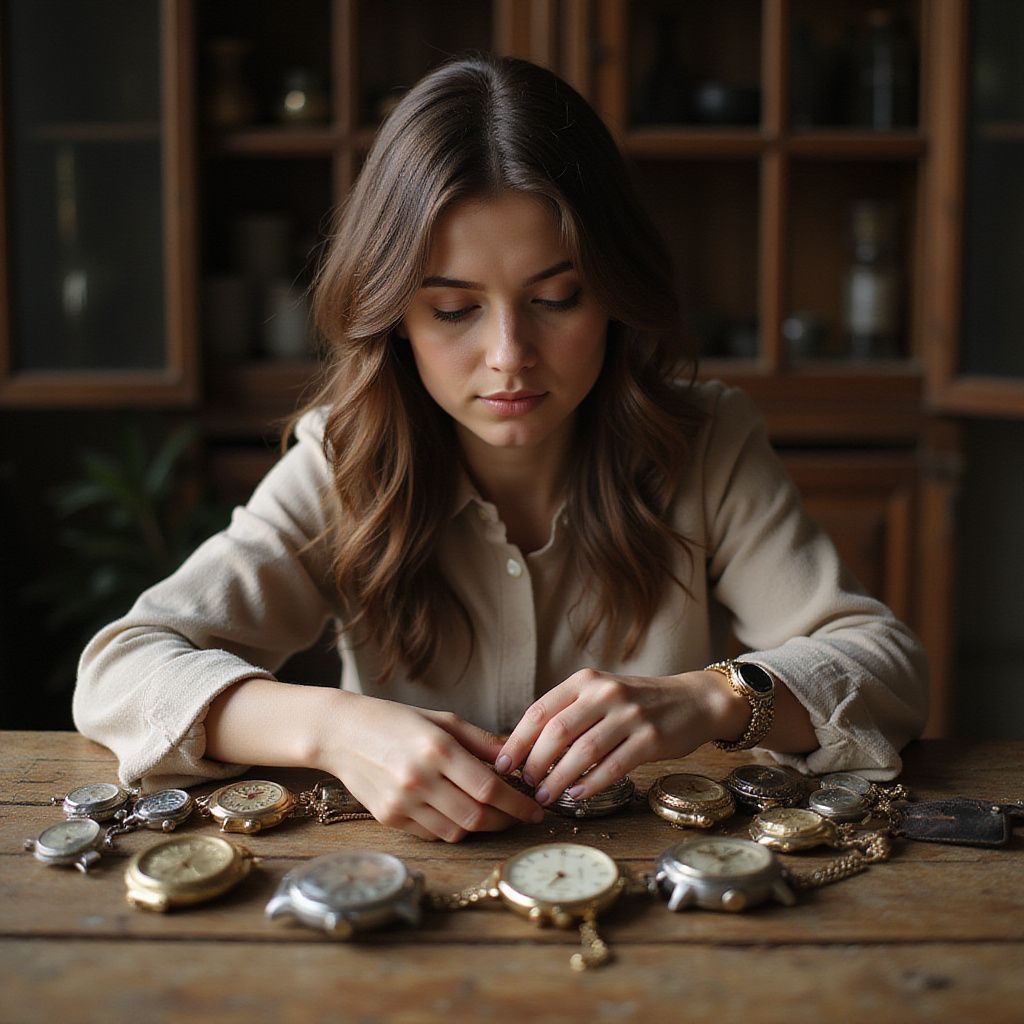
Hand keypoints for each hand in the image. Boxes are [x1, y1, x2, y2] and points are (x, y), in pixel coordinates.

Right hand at [324, 694, 544, 841]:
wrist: (341, 733)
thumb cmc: (395, 720)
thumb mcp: (442, 721)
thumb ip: (481, 742)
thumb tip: (517, 760)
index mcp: (437, 749)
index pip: (489, 788)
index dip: (517, 804)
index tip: (534, 809)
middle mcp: (420, 779)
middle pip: (476, 817)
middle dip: (505, 821)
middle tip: (520, 817)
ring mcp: (402, 803)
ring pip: (456, 832)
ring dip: (480, 828)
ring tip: (492, 815)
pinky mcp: (389, 819)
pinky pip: (432, 834)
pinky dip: (452, 829)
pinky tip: (459, 813)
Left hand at [494, 669, 736, 806]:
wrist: (693, 700)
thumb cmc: (638, 703)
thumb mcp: (601, 696)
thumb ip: (569, 714)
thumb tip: (526, 750)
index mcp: (585, 681)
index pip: (540, 711)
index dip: (517, 741)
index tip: (502, 764)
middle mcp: (605, 693)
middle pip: (556, 732)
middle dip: (534, 763)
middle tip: (524, 785)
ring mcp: (630, 714)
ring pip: (582, 751)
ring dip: (559, 779)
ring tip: (545, 797)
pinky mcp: (651, 738)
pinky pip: (613, 766)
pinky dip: (591, 784)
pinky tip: (577, 795)